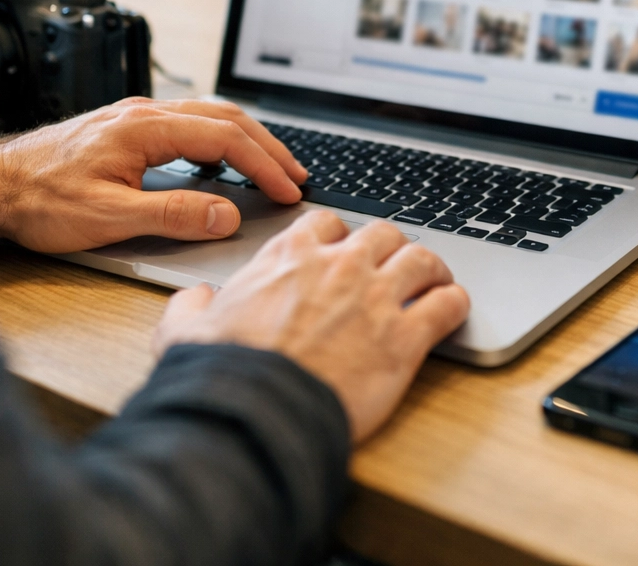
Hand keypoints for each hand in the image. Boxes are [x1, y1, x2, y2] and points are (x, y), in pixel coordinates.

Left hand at [0, 98, 307, 252]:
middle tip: (295, 176)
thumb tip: (226, 213)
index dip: (262, 165)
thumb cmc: (39, 200)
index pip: (223, 138)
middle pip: (224, 118)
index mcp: (143, 127)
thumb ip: (173, 214)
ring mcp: (133, 117)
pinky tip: (221, 162)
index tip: (287, 189)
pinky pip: (186, 124)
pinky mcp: (125, 129)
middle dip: (266, 147)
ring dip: (244, 141)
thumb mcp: (109, 217)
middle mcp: (142, 113)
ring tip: (270, 168)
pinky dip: (218, 140)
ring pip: (207, 116)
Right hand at [153, 211, 470, 443]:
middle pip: (383, 232)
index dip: (338, 237)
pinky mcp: (405, 338)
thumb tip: (195, 301)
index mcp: (288, 259)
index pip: (326, 223)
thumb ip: (191, 308)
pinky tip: (452, 311)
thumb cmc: (221, 375)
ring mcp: (376, 298)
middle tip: (394, 266)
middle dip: (390, 247)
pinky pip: (448, 304)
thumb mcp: (182, 332)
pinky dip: (454, 303)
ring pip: (423, 258)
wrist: (255, 414)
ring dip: (431, 269)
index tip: (342, 251)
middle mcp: (338, 267)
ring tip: (434, 282)